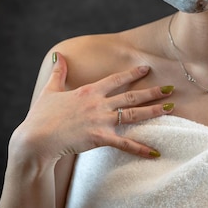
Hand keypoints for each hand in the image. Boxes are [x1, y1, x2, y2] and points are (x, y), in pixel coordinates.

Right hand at [10, 52, 174, 161]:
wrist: (36, 139)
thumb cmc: (41, 116)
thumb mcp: (50, 90)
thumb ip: (59, 73)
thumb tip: (59, 56)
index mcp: (88, 91)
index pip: (116, 79)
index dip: (132, 73)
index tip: (147, 68)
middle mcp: (98, 103)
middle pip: (131, 95)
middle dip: (153, 91)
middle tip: (171, 88)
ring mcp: (101, 120)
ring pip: (133, 114)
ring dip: (153, 111)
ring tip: (170, 107)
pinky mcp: (100, 138)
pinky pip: (125, 143)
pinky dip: (141, 148)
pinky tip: (155, 152)